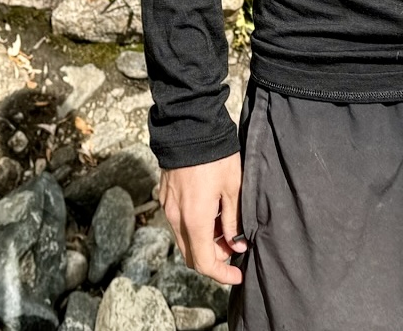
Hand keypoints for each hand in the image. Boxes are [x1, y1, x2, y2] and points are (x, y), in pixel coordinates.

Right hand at [157, 151, 246, 284]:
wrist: (189, 127)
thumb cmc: (216, 156)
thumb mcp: (234, 188)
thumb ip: (233, 221)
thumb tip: (236, 245)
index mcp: (194, 220)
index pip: (204, 263)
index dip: (222, 275)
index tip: (237, 274)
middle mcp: (176, 218)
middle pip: (192, 255)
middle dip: (214, 259)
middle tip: (234, 247)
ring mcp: (167, 207)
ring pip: (184, 239)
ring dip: (203, 243)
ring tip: (225, 228)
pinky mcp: (165, 197)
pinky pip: (178, 223)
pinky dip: (194, 228)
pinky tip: (211, 213)